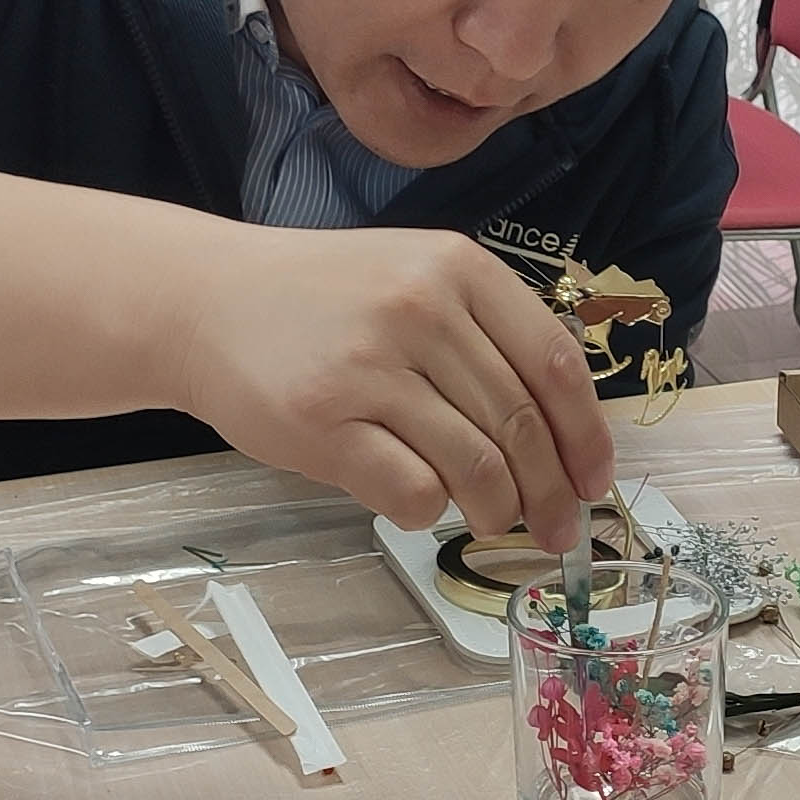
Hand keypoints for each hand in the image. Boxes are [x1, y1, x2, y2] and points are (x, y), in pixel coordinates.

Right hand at [175, 225, 613, 548]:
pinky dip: (430, 513)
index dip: (587, 436)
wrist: (203, 302)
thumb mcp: (412, 279)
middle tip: (558, 531)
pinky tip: (417, 503)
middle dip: (553, 492)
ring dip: (497, 510)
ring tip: (490, 520)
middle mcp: (420, 309)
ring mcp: (370, 367)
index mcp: (458, 268)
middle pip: (521, 424)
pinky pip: (413, 493)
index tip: (596, 482)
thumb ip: (485, 334)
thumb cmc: (321, 301)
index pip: (555, 364)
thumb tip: (564, 436)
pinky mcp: (324, 424)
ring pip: (477, 467)